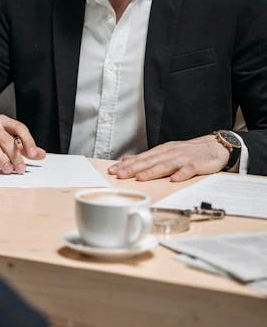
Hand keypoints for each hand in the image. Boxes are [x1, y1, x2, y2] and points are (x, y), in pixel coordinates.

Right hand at [0, 115, 45, 173]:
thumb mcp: (5, 135)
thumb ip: (22, 145)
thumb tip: (40, 154)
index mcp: (3, 122)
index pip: (19, 128)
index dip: (28, 141)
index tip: (33, 154)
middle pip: (5, 139)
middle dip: (14, 155)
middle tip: (20, 168)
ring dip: (0, 158)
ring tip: (7, 169)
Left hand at [107, 135, 228, 181]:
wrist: (214, 146)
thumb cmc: (187, 152)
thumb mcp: (165, 152)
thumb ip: (146, 157)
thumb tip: (126, 160)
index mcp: (161, 152)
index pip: (140, 158)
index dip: (126, 165)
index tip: (112, 170)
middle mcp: (169, 154)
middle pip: (149, 162)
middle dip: (133, 168)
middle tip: (119, 174)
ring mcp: (183, 159)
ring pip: (165, 165)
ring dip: (152, 172)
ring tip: (140, 178)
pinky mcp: (197, 165)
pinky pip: (188, 170)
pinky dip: (181, 174)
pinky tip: (173, 180)